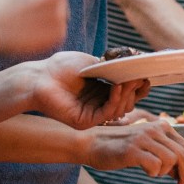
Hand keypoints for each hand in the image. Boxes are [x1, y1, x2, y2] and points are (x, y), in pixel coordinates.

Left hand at [27, 51, 149, 129]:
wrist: (38, 77)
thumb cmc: (59, 67)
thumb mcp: (91, 62)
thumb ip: (111, 66)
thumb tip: (134, 67)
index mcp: (102, 91)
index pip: (126, 93)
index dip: (137, 86)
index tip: (146, 76)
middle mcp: (99, 104)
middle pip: (127, 102)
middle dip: (134, 90)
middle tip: (138, 77)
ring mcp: (93, 114)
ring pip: (120, 109)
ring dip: (126, 94)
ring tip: (128, 80)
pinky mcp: (85, 121)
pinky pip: (106, 113)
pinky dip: (114, 100)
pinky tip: (116, 87)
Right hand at [83, 120, 183, 183]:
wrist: (91, 143)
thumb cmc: (119, 148)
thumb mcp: (147, 148)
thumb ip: (166, 157)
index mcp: (162, 127)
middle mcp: (155, 129)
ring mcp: (144, 138)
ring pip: (172, 160)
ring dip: (169, 173)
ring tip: (157, 174)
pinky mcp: (133, 150)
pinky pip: (155, 166)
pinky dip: (154, 173)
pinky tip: (146, 171)